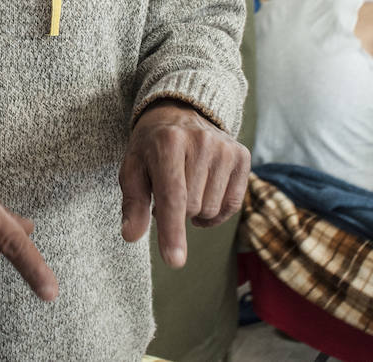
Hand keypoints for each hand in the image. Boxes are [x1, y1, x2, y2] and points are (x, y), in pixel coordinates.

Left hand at [119, 100, 250, 267]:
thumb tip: (131, 235)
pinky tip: (203, 193)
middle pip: (192, 208)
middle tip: (167, 190)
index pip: (172, 197)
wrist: (179, 111)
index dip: (172, 231)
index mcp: (168, 144)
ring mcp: (225, 148)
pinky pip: (232, 205)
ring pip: (212, 210)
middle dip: (176, 212)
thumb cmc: (150, 146)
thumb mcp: (132, 168)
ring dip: (196, 210)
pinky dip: (216, 211)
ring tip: (185, 186)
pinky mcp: (242, 155)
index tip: (174, 261)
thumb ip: (132, 203)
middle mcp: (201, 142)